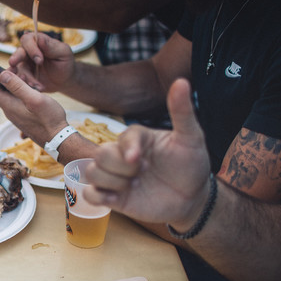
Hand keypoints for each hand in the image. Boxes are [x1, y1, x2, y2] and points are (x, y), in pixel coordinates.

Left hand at [0, 70, 68, 145]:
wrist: (58, 139)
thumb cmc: (49, 119)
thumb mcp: (34, 98)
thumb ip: (18, 86)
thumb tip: (2, 75)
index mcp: (8, 105)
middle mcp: (8, 110)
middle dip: (6, 77)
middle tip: (19, 70)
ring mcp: (15, 114)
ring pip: (9, 94)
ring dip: (16, 84)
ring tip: (30, 80)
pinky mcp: (22, 116)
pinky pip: (16, 100)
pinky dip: (22, 91)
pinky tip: (34, 89)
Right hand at [8, 32, 74, 91]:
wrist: (65, 80)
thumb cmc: (65, 62)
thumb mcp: (63, 52)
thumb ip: (51, 46)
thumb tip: (39, 39)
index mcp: (37, 42)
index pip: (27, 40)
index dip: (31, 49)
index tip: (40, 60)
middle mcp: (28, 52)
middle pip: (17, 52)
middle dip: (16, 58)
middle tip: (13, 64)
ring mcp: (24, 65)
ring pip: (17, 69)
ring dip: (24, 77)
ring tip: (33, 84)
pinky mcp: (24, 77)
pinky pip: (19, 81)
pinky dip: (26, 85)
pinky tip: (36, 88)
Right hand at [83, 78, 211, 227]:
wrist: (192, 197)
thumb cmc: (191, 165)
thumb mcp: (191, 138)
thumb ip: (182, 112)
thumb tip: (181, 81)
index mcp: (137, 138)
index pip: (122, 137)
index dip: (129, 150)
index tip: (145, 163)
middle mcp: (122, 155)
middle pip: (100, 154)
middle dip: (121, 168)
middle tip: (143, 175)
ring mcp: (115, 176)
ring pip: (90, 172)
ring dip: (112, 182)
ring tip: (134, 187)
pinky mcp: (111, 196)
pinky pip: (89, 194)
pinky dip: (99, 197)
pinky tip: (119, 199)